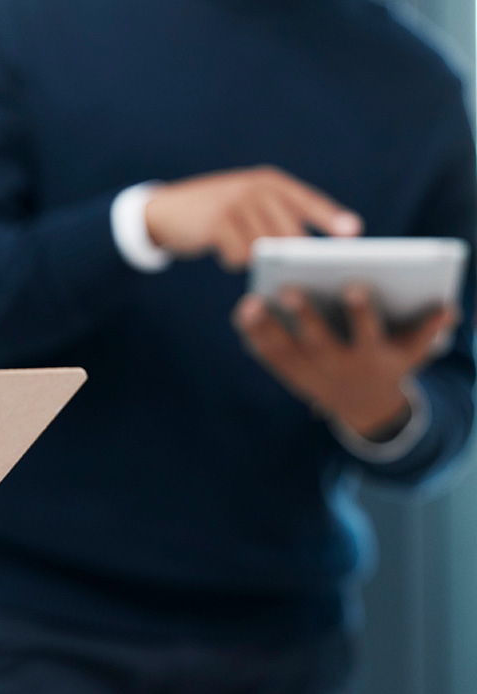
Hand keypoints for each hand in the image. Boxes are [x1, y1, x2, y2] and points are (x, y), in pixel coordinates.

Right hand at [144, 166, 361, 269]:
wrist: (165, 211)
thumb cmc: (217, 214)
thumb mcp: (248, 204)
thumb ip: (278, 217)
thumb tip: (310, 250)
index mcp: (269, 182)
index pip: (308, 201)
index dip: (330, 218)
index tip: (353, 234)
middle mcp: (255, 188)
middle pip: (291, 234)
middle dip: (292, 256)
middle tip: (290, 269)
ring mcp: (235, 203)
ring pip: (266, 248)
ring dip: (257, 258)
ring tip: (239, 248)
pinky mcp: (217, 222)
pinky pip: (241, 256)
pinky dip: (235, 261)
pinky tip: (223, 249)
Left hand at [234, 285, 455, 435]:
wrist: (365, 408)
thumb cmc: (388, 364)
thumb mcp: (412, 352)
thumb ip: (426, 329)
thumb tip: (450, 307)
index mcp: (371, 357)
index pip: (368, 332)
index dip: (361, 311)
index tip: (354, 285)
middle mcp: (339, 367)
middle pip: (319, 342)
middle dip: (305, 317)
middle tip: (290, 289)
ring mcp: (311, 373)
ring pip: (286, 350)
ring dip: (267, 327)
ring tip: (251, 301)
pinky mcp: (290, 374)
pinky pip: (268, 356)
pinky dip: (254, 337)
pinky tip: (242, 313)